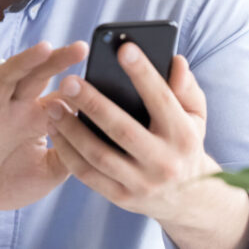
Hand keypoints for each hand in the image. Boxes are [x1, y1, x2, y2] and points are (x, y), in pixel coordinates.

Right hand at [0, 40, 87, 218]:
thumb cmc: (6, 181)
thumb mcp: (48, 172)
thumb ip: (70, 154)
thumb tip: (98, 137)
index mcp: (35, 117)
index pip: (59, 93)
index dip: (77, 83)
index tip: (101, 72)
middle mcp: (14, 108)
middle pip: (36, 75)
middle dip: (57, 60)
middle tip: (81, 47)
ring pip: (6, 79)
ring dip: (24, 62)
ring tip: (45, 48)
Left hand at [43, 44, 218, 221]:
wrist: (186, 199)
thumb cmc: (184, 143)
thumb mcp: (195, 116)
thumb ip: (186, 87)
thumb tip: (175, 60)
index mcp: (183, 136)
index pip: (162, 100)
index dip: (143, 74)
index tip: (124, 49)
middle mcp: (164, 162)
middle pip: (122, 130)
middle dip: (93, 104)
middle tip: (68, 81)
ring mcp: (141, 184)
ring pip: (99, 155)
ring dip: (71, 129)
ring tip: (53, 105)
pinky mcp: (121, 197)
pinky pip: (87, 175)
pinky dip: (67, 152)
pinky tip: (54, 130)